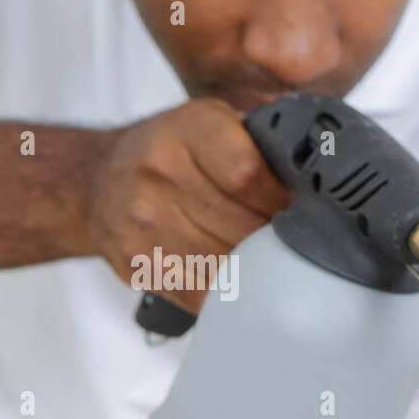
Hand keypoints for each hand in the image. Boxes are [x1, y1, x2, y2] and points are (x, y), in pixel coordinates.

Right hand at [85, 98, 291, 312]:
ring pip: (227, 266)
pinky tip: (232, 277)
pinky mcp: (137, 262)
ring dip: (254, 270)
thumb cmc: (171, 153)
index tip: (293, 208)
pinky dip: (227, 293)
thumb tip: (320, 179)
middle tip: (287, 240)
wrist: (98, 180)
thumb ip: (261, 142)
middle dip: (274, 240)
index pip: (249, 175)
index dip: (280, 201)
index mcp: (188, 129)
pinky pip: (202, 295)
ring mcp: (143, 221)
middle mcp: (158, 171)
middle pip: (243, 229)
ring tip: (261, 258)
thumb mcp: (213, 123)